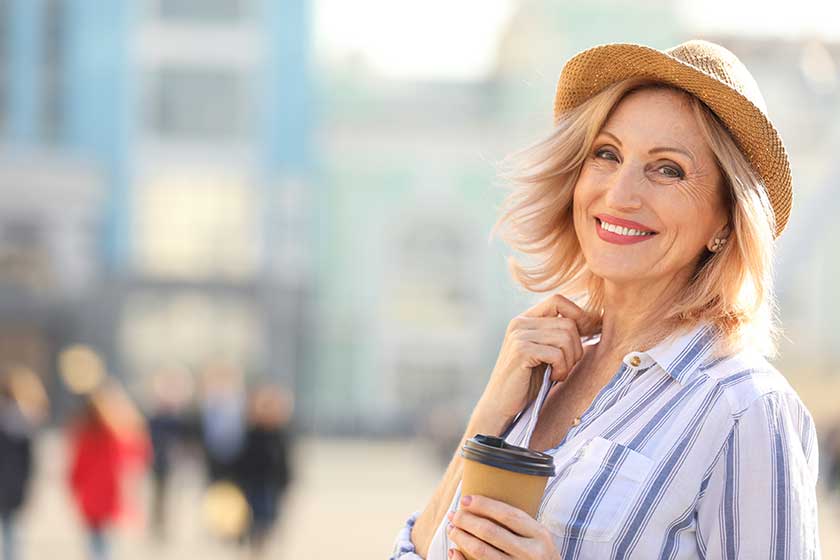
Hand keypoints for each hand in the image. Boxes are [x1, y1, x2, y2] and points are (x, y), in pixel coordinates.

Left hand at [445, 495, 558, 559]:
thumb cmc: (540, 554)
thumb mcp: (538, 536)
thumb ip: (518, 523)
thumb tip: (478, 504)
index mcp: (540, 535)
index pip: (507, 515)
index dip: (483, 505)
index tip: (465, 499)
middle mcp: (531, 553)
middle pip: (491, 532)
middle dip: (467, 521)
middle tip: (454, 514)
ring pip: (482, 551)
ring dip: (462, 538)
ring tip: (452, 529)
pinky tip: (455, 551)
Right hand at [477, 293, 598, 420]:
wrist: (500, 404)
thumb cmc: (527, 380)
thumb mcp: (545, 351)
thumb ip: (560, 334)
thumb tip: (595, 319)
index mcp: (525, 318)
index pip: (559, 300)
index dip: (578, 316)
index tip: (585, 338)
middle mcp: (520, 322)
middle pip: (568, 323)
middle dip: (576, 348)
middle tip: (565, 366)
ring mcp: (519, 335)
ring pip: (566, 337)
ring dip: (569, 361)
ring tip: (557, 373)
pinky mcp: (521, 351)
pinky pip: (557, 353)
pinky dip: (561, 369)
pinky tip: (552, 377)